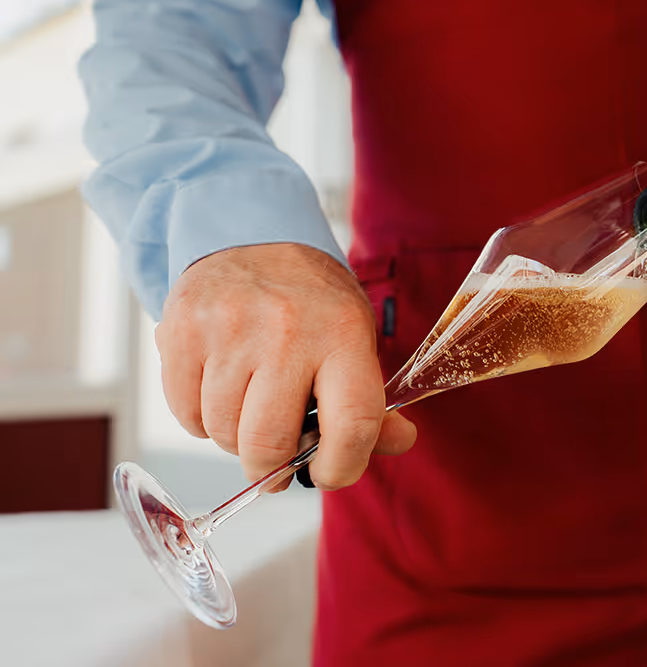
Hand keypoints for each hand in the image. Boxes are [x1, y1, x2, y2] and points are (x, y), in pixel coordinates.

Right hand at [155, 243, 416, 488]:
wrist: (251, 238)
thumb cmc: (311, 302)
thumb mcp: (355, 338)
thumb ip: (373, 401)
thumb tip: (401, 442)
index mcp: (343, 334)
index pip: (351, 424)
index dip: (341, 467)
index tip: (329, 473)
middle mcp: (285, 331)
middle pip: (270, 442)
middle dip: (273, 469)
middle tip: (276, 464)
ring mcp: (228, 330)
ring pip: (223, 434)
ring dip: (236, 442)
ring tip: (250, 413)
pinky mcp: (181, 332)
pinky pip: (185, 415)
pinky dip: (202, 422)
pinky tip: (220, 395)